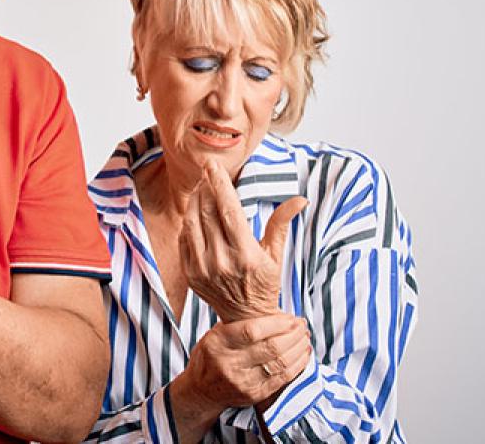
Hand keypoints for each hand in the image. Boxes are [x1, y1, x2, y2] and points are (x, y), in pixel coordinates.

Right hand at [174, 313, 311, 412]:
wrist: (201, 389)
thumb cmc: (211, 356)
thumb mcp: (216, 334)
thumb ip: (240, 324)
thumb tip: (275, 311)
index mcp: (218, 342)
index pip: (252, 331)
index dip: (277, 323)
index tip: (290, 317)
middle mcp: (229, 363)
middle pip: (270, 347)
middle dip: (293, 334)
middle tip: (302, 325)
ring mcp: (242, 382)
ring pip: (280, 363)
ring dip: (298, 348)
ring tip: (305, 337)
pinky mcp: (254, 395)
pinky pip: (282, 378)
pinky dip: (298, 364)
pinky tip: (303, 353)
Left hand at [179, 160, 306, 320]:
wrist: (246, 319)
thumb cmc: (264, 283)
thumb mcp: (276, 255)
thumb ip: (281, 224)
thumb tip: (300, 200)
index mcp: (246, 255)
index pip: (229, 211)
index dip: (220, 185)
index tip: (214, 165)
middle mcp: (222, 262)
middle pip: (208, 212)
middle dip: (206, 187)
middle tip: (208, 172)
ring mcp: (203, 269)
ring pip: (192, 223)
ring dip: (194, 200)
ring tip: (201, 187)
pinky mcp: (190, 274)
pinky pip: (184, 239)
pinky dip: (188, 221)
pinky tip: (195, 211)